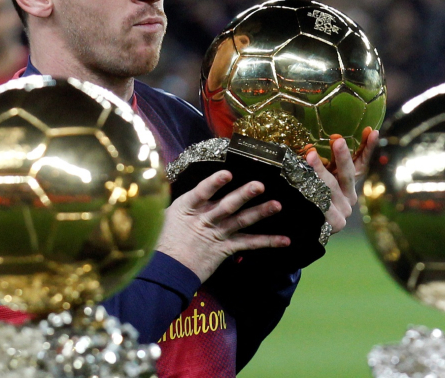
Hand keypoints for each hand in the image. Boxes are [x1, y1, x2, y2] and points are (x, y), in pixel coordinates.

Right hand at [157, 170, 288, 282]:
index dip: (214, 183)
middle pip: (226, 205)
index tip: (227, 174)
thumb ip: (177, 202)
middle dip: (243, 195)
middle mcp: (203, 219)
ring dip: (259, 212)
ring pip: (240, 221)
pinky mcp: (225, 248)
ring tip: (277, 205)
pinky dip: (267, 241)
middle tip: (259, 185)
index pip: (200, 192)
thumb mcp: (163, 215)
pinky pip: (248, 244)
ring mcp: (216, 234)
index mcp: (186, 208)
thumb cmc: (160, 240)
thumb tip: (178, 189)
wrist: (165, 270)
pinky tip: (284, 240)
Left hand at [304, 128, 379, 232]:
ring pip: (331, 187)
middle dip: (342, 156)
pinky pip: (322, 205)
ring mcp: (343, 211)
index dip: (367, 148)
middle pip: (348, 174)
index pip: (362, 163)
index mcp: (350, 183)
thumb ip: (326, 161)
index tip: (371, 131)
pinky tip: (304, 183)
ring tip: (311, 154)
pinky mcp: (334, 224)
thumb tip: (330, 137)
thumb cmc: (311, 196)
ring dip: (320, 170)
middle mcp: (350, 196)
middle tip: (337, 140)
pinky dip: (313, 193)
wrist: (304, 230)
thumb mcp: (321, 176)